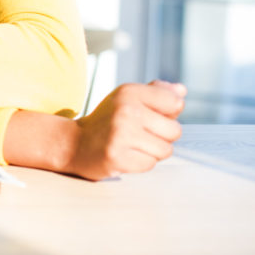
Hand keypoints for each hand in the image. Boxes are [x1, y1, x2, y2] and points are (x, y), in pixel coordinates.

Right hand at [66, 80, 185, 179]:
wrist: (73, 143)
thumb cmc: (106, 121)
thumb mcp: (127, 99)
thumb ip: (155, 93)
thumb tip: (181, 90)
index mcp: (129, 92)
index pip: (175, 102)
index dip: (168, 114)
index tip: (151, 116)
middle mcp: (125, 110)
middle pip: (174, 131)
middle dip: (162, 136)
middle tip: (140, 134)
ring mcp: (120, 134)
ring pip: (165, 150)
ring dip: (152, 152)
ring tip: (132, 145)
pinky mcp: (117, 156)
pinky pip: (150, 164)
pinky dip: (140, 163)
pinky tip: (125, 155)